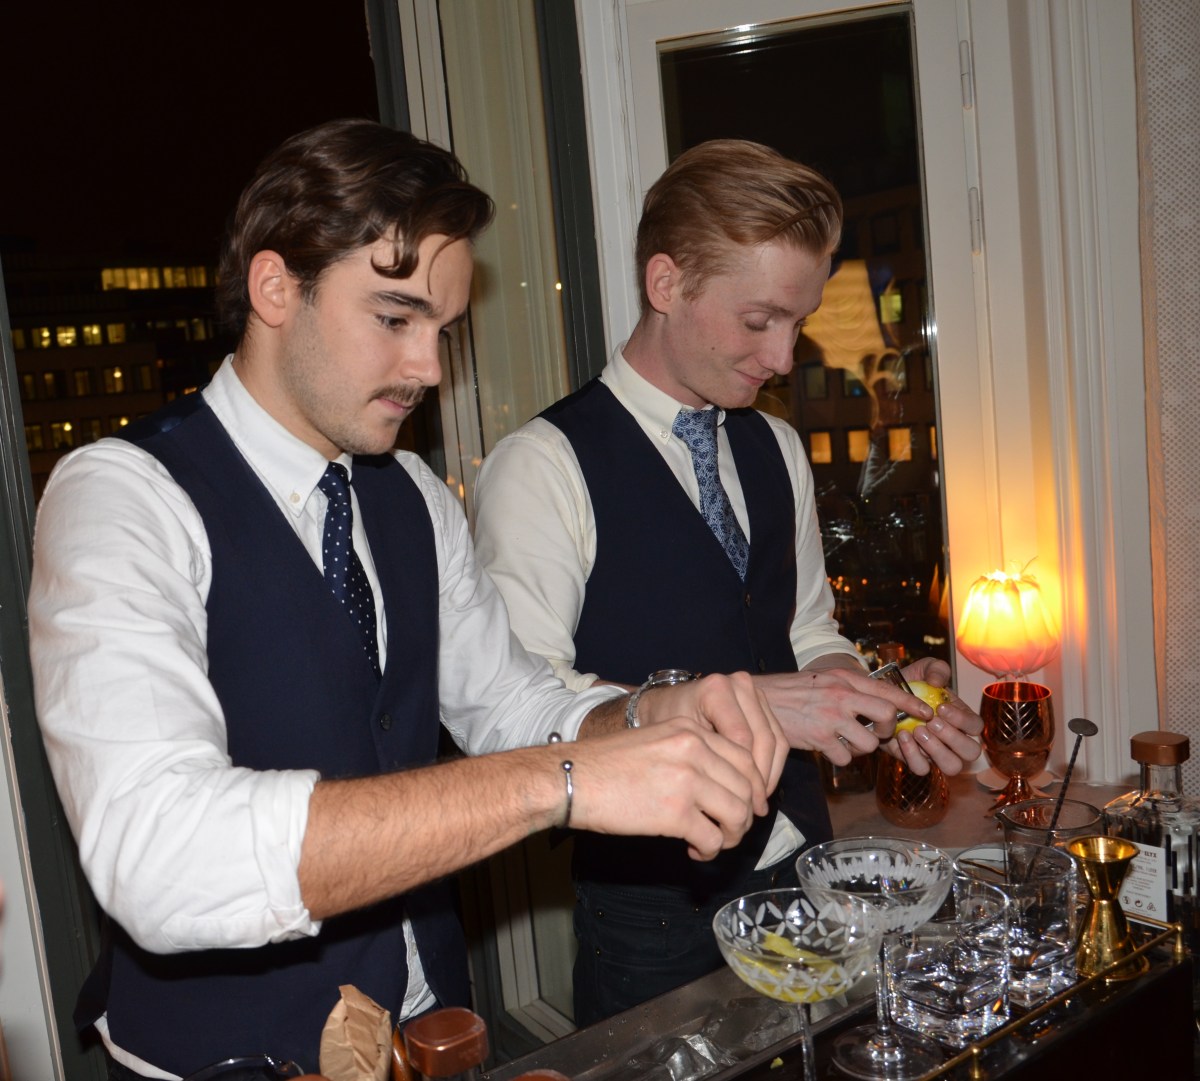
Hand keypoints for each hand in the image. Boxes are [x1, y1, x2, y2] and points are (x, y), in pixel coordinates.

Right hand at [567, 720, 764, 860]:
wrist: (572, 779)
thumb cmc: (605, 766)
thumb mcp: (654, 741)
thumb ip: (689, 754)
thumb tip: (720, 786)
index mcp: (689, 730)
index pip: (744, 757)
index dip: (750, 787)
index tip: (743, 805)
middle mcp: (693, 749)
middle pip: (746, 787)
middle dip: (744, 815)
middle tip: (728, 830)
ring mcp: (687, 779)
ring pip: (737, 814)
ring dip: (731, 835)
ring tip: (714, 842)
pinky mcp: (675, 812)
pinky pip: (714, 838)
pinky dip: (709, 850)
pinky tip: (693, 850)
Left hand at [635, 672, 786, 801]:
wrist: (663, 704)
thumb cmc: (663, 726)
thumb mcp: (678, 744)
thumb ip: (704, 765)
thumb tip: (731, 805)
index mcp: (716, 690)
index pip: (741, 740)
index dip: (743, 777)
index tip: (739, 806)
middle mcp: (739, 684)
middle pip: (763, 740)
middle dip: (760, 780)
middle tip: (753, 811)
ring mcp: (753, 692)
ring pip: (776, 741)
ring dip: (769, 775)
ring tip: (757, 803)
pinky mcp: (762, 703)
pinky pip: (777, 738)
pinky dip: (771, 765)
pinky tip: (759, 788)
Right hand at [757, 666, 925, 763]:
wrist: (760, 701)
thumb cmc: (794, 691)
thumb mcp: (825, 679)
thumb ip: (850, 688)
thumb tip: (879, 703)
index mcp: (844, 679)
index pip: (888, 690)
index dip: (911, 704)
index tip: (927, 713)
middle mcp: (840, 696)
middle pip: (885, 716)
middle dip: (887, 729)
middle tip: (876, 732)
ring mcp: (830, 718)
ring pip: (868, 743)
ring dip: (861, 747)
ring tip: (844, 740)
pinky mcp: (818, 738)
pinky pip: (845, 757)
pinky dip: (840, 757)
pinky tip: (827, 747)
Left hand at [876, 657, 982, 775]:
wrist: (882, 696)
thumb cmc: (909, 684)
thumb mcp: (923, 669)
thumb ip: (936, 669)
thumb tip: (937, 682)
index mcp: (960, 718)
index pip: (976, 727)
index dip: (962, 720)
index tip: (941, 708)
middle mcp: (952, 740)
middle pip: (971, 753)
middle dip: (953, 739)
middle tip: (931, 723)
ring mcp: (935, 753)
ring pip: (951, 767)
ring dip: (936, 751)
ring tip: (917, 731)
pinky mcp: (915, 760)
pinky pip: (921, 768)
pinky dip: (912, 755)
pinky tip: (901, 736)